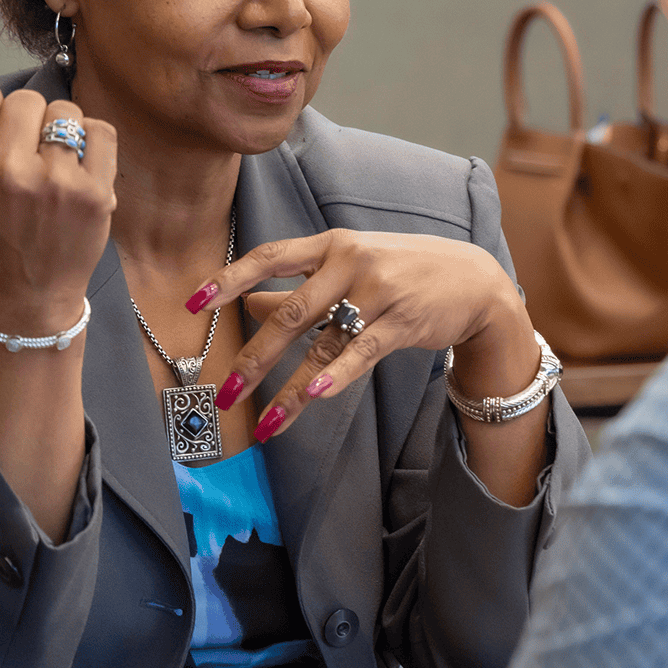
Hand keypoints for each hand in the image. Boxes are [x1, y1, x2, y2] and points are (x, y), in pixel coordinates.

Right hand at [0, 85, 117, 330]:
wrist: (29, 295)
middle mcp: (6, 170)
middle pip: (26, 101)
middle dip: (27, 122)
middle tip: (28, 154)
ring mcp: (55, 181)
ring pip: (66, 112)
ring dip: (63, 130)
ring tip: (54, 161)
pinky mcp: (94, 192)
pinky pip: (102, 132)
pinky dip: (94, 140)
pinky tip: (81, 165)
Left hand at [191, 229, 538, 440]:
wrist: (475, 280)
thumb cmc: (406, 271)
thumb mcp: (353, 266)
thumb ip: (302, 285)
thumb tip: (250, 303)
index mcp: (332, 245)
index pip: (269, 257)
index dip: (228, 279)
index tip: (192, 302)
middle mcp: (350, 263)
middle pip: (288, 314)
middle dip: (253, 359)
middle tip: (225, 392)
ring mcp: (377, 292)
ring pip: (321, 344)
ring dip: (289, 388)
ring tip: (264, 423)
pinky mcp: (401, 322)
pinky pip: (359, 353)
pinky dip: (334, 377)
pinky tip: (311, 398)